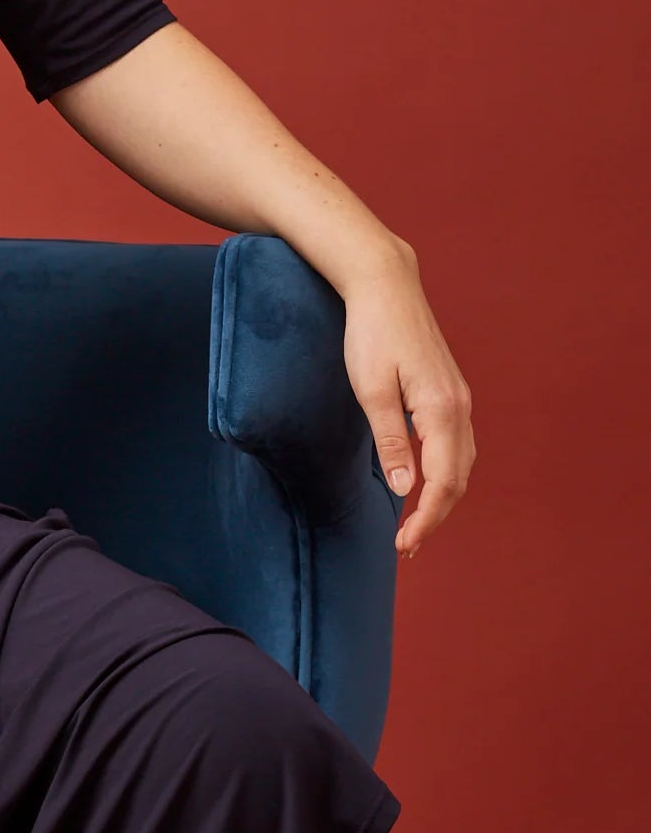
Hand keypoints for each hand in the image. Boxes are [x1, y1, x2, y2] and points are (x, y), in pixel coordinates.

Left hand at [340, 246, 475, 558]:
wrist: (385, 285)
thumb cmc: (371, 333)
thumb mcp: (371, 390)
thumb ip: (391, 440)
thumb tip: (407, 488)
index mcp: (441, 409)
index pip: (443, 481)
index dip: (426, 518)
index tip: (405, 545)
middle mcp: (459, 406)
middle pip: (458, 478)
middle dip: (435, 516)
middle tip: (407, 546)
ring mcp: (459, 398)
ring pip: (462, 463)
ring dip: (443, 497)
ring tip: (415, 525)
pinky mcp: (450, 392)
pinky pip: (457, 444)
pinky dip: (445, 472)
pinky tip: (426, 483)